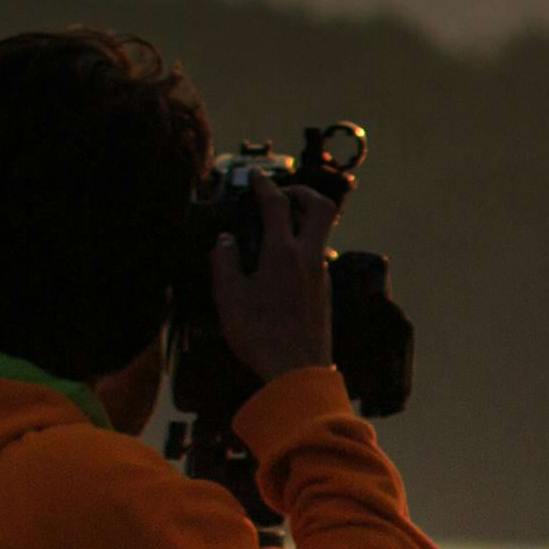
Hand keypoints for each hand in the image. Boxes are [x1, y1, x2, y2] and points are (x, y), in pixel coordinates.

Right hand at [205, 177, 337, 395]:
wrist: (298, 372)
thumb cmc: (261, 336)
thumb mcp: (229, 298)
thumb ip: (224, 262)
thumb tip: (224, 241)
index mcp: (282, 253)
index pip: (276, 204)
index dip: (264, 184)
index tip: (254, 176)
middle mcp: (308, 258)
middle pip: (321, 207)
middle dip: (301, 191)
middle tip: (281, 195)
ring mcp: (321, 275)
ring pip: (321, 233)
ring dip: (302, 220)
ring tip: (276, 228)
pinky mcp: (325, 292)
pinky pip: (317, 257)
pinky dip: (302, 246)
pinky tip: (281, 262)